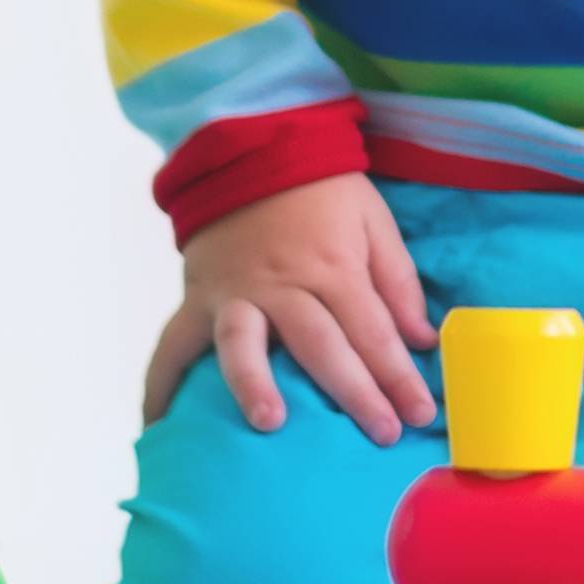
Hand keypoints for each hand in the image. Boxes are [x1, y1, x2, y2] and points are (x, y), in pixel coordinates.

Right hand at [146, 174, 438, 440]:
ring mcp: (235, 293)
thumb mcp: (374, 220)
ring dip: (255, 384)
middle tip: (382, 435)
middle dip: (355, 392)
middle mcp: (283, 284)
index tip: (421, 415)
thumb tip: (423, 338)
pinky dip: (162, 385)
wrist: (252, 148)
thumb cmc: (322, 192)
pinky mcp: (197, 298)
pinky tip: (161, 427)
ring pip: (243, 343)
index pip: (372, 330)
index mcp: (333, 266)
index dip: (400, 374)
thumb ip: (398, 282)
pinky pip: (174, 345)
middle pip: (321, 345)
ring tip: (269, 424)